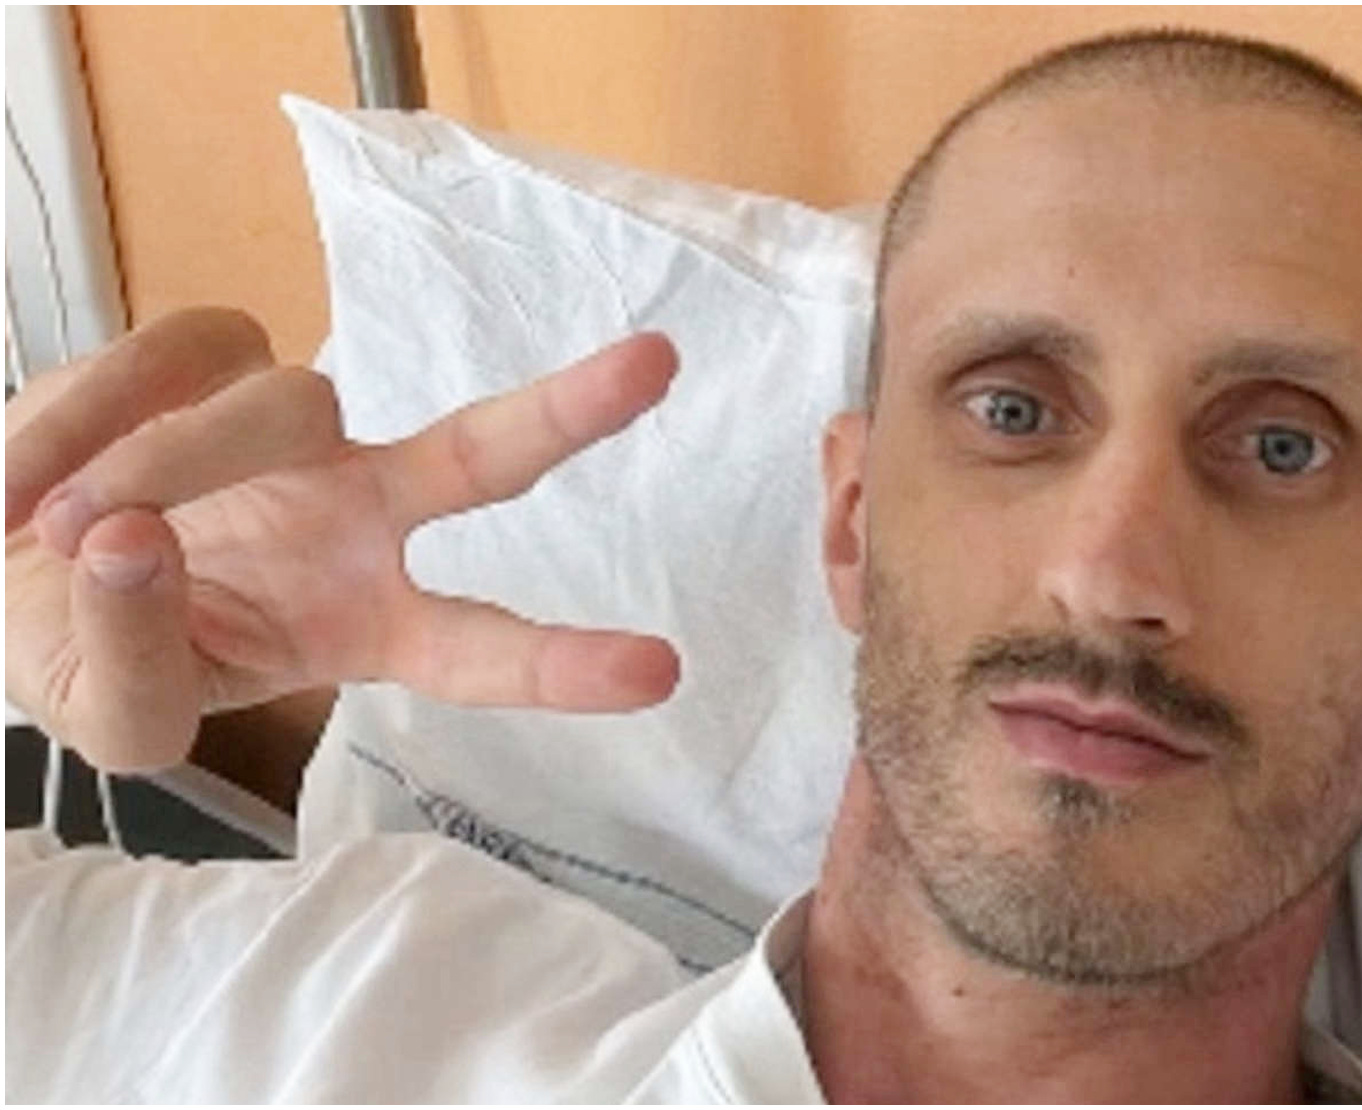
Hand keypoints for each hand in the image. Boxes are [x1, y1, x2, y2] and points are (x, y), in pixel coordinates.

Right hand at [6, 309, 680, 772]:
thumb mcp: (111, 715)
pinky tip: (29, 473)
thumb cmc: (90, 654)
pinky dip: (95, 409)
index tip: (659, 672)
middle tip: (658, 365)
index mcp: (364, 626)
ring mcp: (299, 434)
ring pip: (280, 401)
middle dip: (567, 411)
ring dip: (161, 461)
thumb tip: (135, 543)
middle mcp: (363, 518)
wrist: (8, 569)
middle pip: (482, 455)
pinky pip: (186, 352)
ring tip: (57, 525)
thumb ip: (133, 660)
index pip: (482, 649)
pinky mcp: (219, 363)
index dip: (565, 665)